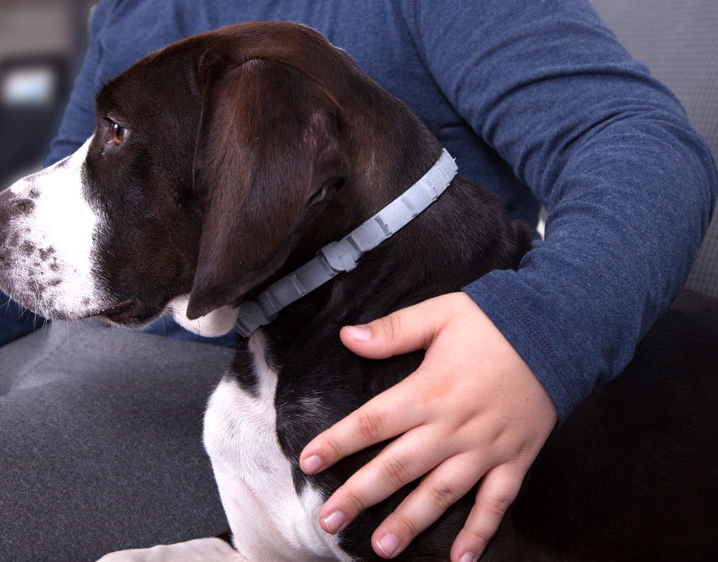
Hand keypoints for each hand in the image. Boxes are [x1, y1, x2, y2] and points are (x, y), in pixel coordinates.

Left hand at [299, 292, 556, 560]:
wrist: (560, 330)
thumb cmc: (495, 321)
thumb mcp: (440, 314)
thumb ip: (393, 330)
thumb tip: (347, 336)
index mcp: (429, 391)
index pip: (371, 423)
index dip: (337, 443)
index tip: (308, 463)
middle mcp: (453, 426)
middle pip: (398, 467)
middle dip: (360, 496)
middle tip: (329, 521)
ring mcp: (485, 448)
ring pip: (441, 493)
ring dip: (410, 522)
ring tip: (382, 547)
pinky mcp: (515, 459)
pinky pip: (496, 502)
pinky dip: (481, 532)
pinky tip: (461, 558)